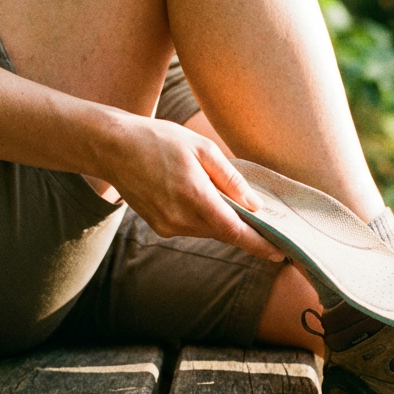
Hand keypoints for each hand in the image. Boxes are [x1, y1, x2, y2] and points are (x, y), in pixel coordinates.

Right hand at [98, 113, 285, 261]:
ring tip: (228, 201)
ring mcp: (168, 226)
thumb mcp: (202, 149)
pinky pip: (191, 227)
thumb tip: (254, 204)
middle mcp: (181, 218)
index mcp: (196, 197)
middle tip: (266, 224)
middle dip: (245, 231)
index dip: (259, 245)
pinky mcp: (159, 226)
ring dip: (222, 221)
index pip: (235, 231)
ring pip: (207, 230)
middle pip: (224, 233)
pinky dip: (203, 218)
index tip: (280, 253)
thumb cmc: (159, 140)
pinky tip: (200, 198)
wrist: (113, 147)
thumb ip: (230, 179)